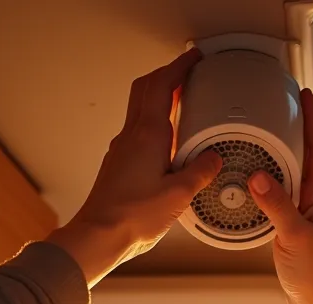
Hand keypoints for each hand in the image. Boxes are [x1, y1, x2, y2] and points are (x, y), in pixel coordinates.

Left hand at [49, 50, 222, 285]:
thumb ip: (200, 172)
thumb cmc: (132, 215)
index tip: (193, 59)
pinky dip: (153, 121)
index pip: (162, 86)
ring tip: (181, 102)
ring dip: (158, 97)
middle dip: (166, 75)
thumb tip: (213, 158)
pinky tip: (167, 139)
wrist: (99, 235)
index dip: (178, 67)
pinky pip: (137, 131)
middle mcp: (131, 136)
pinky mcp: (118, 164)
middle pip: (145, 89)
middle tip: (186, 72)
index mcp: (148, 135)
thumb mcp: (179, 194)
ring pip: (139, 108)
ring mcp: (122, 149)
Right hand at [247, 89, 312, 303]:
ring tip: (263, 135)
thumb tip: (258, 176)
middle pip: (306, 156)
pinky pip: (282, 193)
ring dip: (280, 154)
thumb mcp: (294, 235)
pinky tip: (254, 180)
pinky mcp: (296, 224)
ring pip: (293, 174)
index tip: (303, 96)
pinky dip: (270, 180)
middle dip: (294, 130)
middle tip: (279, 108)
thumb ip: (277, 204)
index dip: (310, 121)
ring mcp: (308, 212)